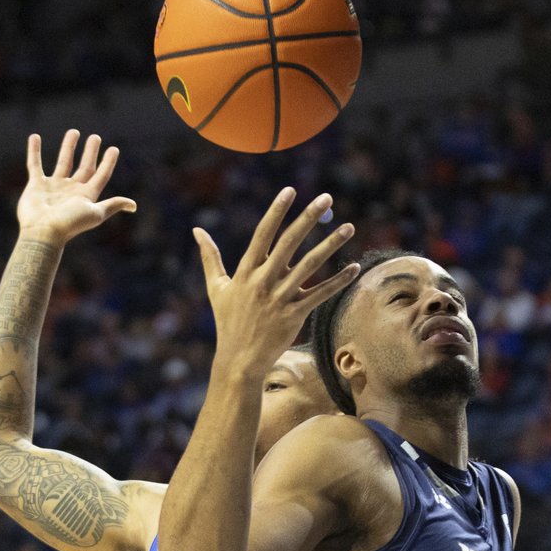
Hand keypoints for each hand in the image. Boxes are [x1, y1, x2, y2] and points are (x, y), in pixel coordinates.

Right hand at [17, 131, 136, 242]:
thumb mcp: (95, 213)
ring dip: (68, 147)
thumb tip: (133, 205)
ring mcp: (54, 187)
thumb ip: (112, 205)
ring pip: (63, 162)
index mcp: (87, 196)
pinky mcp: (36, 185)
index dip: (108, 163)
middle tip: (95, 137)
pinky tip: (35, 137)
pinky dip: (34, 151)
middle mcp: (72, 190)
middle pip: (84, 167)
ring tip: (74, 132)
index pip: (101, 175)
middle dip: (90, 152)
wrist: (43, 232)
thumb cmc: (70, 223)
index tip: (114, 149)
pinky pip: (35, 164)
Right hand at [194, 187, 357, 375]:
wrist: (239, 359)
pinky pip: (321, 294)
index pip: (263, 233)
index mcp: (246, 271)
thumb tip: (197, 231)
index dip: (276, 211)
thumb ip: (210, 257)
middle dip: (308, 218)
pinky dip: (338, 281)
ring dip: (331, 245)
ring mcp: (280, 298)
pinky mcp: (295, 315)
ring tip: (349, 227)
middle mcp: (263, 281)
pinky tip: (354, 267)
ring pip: (310, 265)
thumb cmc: (228, 321)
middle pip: (289, 242)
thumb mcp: (216, 288)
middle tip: (326, 198)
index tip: (290, 190)